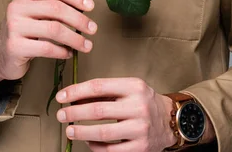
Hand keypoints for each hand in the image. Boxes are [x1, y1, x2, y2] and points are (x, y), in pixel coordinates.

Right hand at [0, 0, 96, 87]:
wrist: (1, 54)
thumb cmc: (26, 30)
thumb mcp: (36, 12)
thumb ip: (54, 6)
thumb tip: (85, 6)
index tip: (91, 6)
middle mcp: (16, 7)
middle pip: (56, 8)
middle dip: (79, 19)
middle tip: (93, 29)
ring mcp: (14, 27)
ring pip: (54, 29)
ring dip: (75, 38)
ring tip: (86, 45)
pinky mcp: (14, 47)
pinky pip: (46, 48)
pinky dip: (62, 52)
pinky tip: (69, 53)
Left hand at [55, 77, 176, 150]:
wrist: (170, 120)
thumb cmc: (144, 101)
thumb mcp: (128, 88)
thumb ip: (105, 92)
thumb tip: (75, 97)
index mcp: (134, 86)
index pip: (99, 87)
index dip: (77, 91)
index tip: (62, 95)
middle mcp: (138, 106)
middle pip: (98, 110)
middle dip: (74, 112)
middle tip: (61, 114)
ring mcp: (140, 129)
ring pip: (103, 133)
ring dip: (81, 132)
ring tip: (70, 130)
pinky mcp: (140, 148)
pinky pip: (111, 150)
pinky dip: (96, 147)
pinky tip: (88, 142)